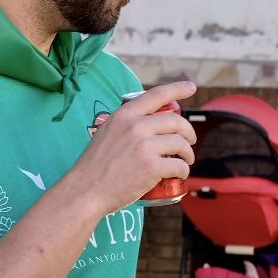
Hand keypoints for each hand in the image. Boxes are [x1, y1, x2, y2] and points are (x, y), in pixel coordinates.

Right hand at [75, 80, 198, 211]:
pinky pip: (179, 165)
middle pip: (175, 122)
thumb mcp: (106, 132)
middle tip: (190, 141)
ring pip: (180, 143)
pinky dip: (184, 170)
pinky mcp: (152, 167)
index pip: (156, 95)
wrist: (86, 190)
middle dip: (188, 131)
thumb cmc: (95, 166)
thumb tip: (148, 122)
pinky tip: (181, 174)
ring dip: (188, 153)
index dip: (177, 89)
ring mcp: (144, 147)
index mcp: (123, 115)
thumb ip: (126, 125)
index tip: (191, 87)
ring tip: (186, 160)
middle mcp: (135, 127)